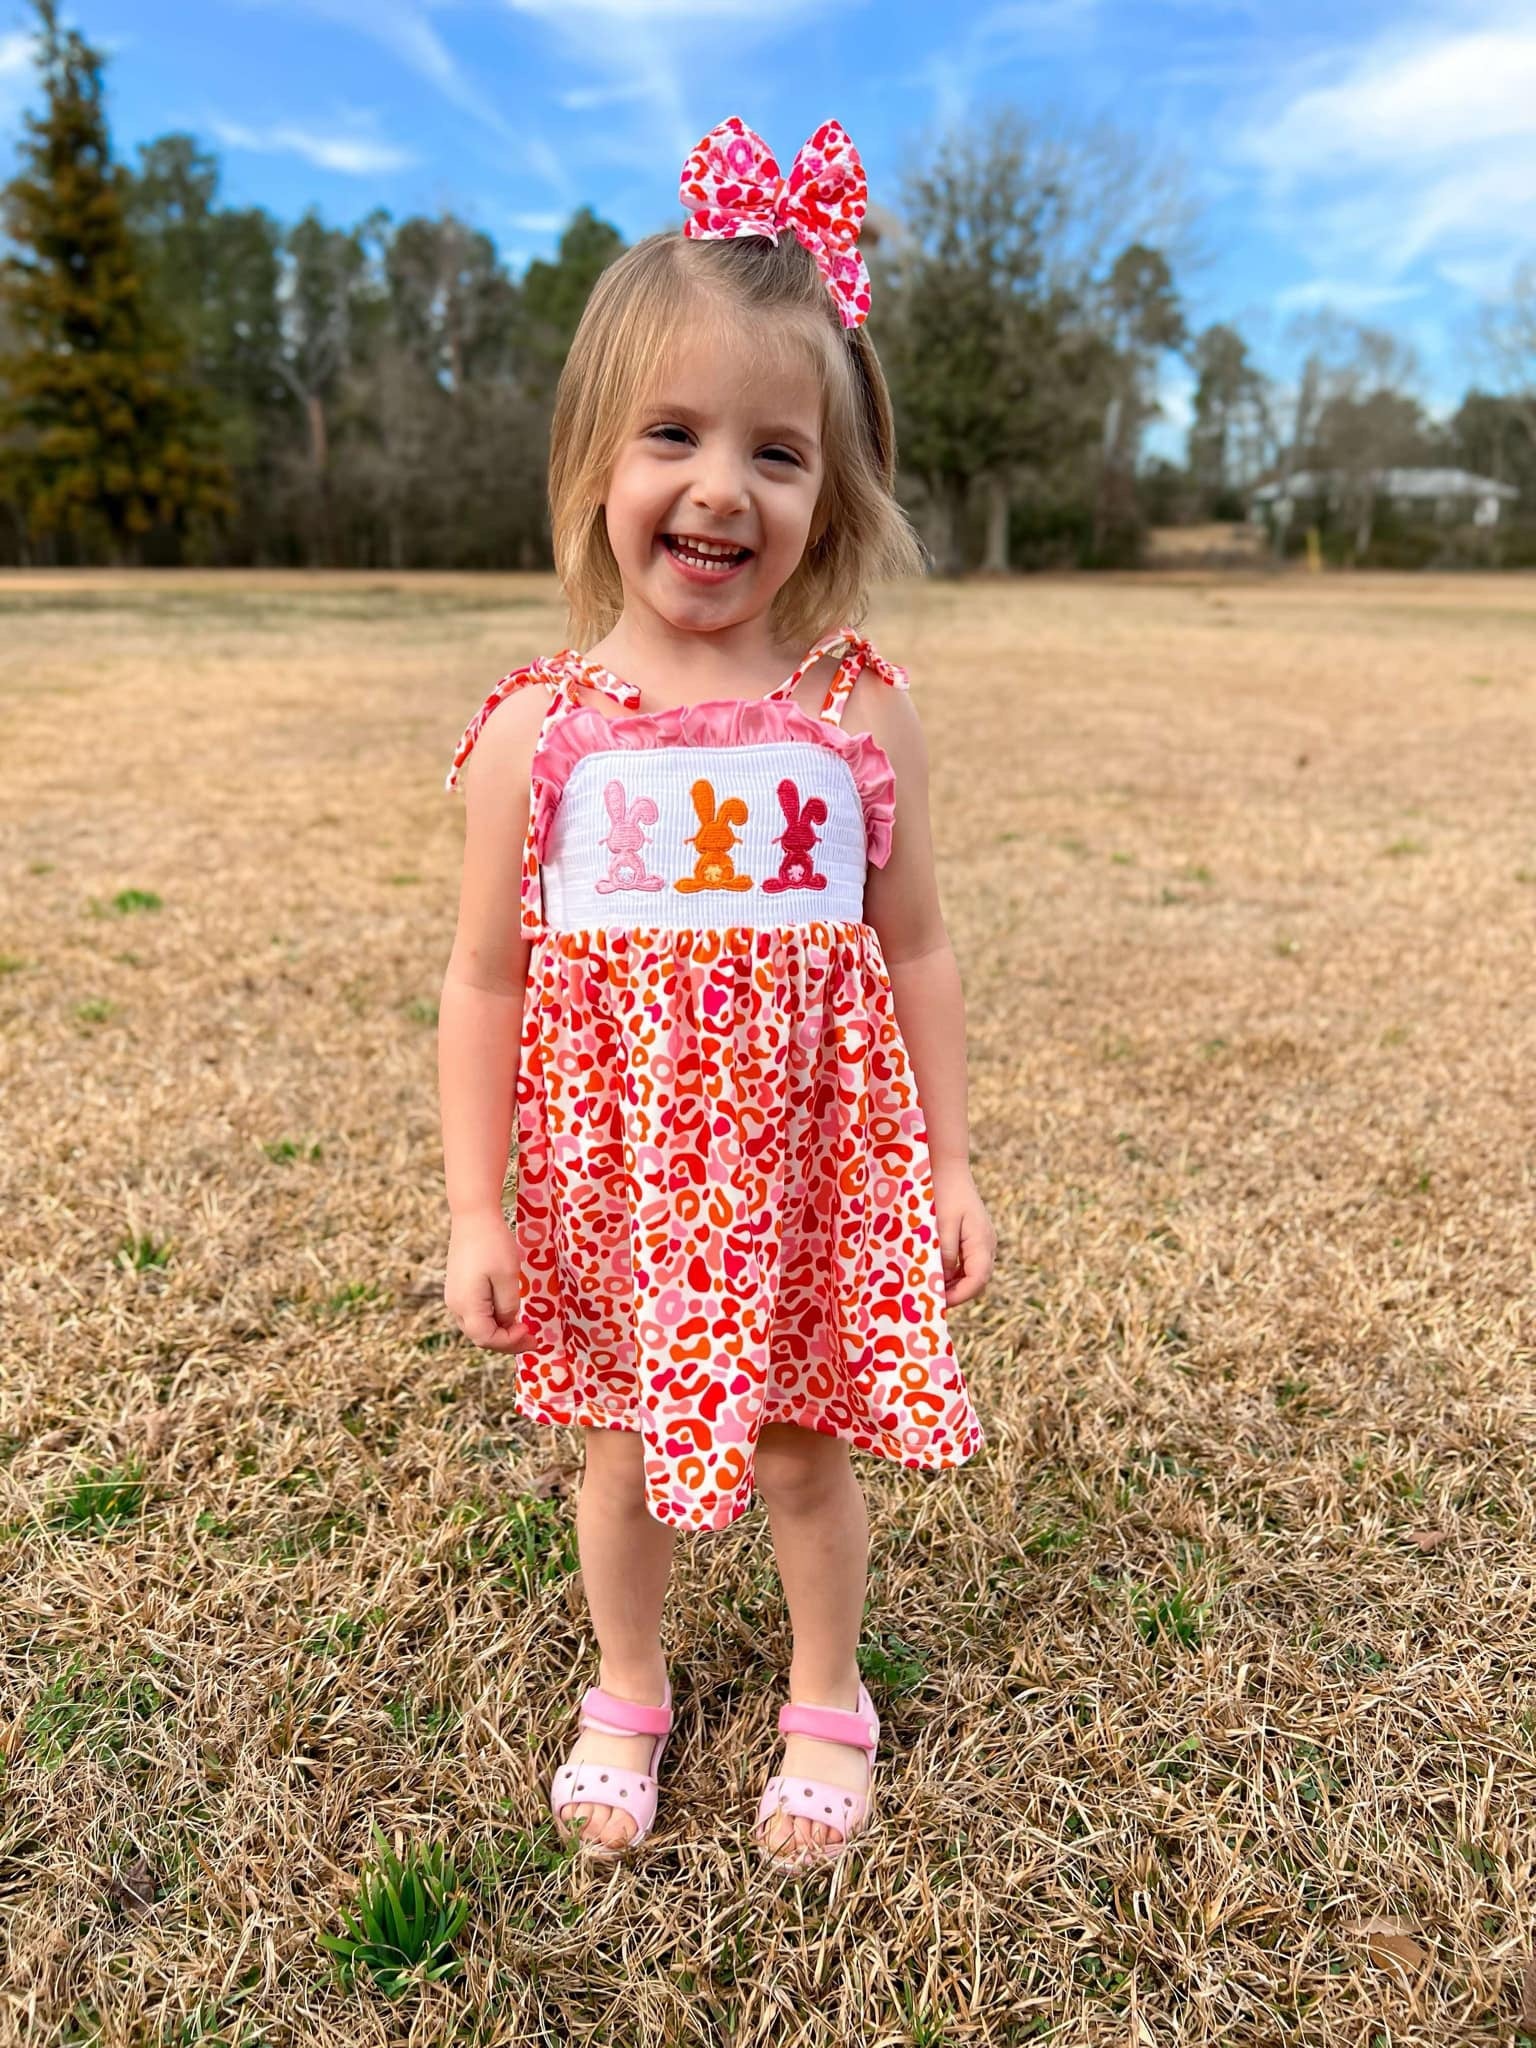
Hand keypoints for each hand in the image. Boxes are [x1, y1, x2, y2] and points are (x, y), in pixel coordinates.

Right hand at [444, 1210, 536, 1351]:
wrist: (473, 1216)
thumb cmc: (493, 1244)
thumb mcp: (508, 1277)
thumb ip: (508, 1306)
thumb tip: (507, 1323)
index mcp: (466, 1305)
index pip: (487, 1339)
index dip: (511, 1342)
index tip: (532, 1335)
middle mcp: (455, 1306)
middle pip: (480, 1336)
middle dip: (507, 1341)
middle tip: (532, 1338)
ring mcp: (454, 1297)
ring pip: (477, 1326)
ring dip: (499, 1331)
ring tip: (521, 1328)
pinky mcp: (458, 1287)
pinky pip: (474, 1313)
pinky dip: (492, 1319)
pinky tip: (507, 1312)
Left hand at [932, 1162, 995, 1308]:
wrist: (948, 1168)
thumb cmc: (943, 1193)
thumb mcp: (941, 1224)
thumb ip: (945, 1253)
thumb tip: (944, 1279)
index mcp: (982, 1242)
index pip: (977, 1281)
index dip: (958, 1297)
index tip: (937, 1304)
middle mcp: (987, 1245)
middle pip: (976, 1281)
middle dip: (955, 1293)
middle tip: (930, 1300)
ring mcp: (982, 1241)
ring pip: (971, 1273)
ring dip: (953, 1283)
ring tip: (929, 1287)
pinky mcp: (974, 1237)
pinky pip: (966, 1262)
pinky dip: (952, 1271)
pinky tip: (933, 1271)